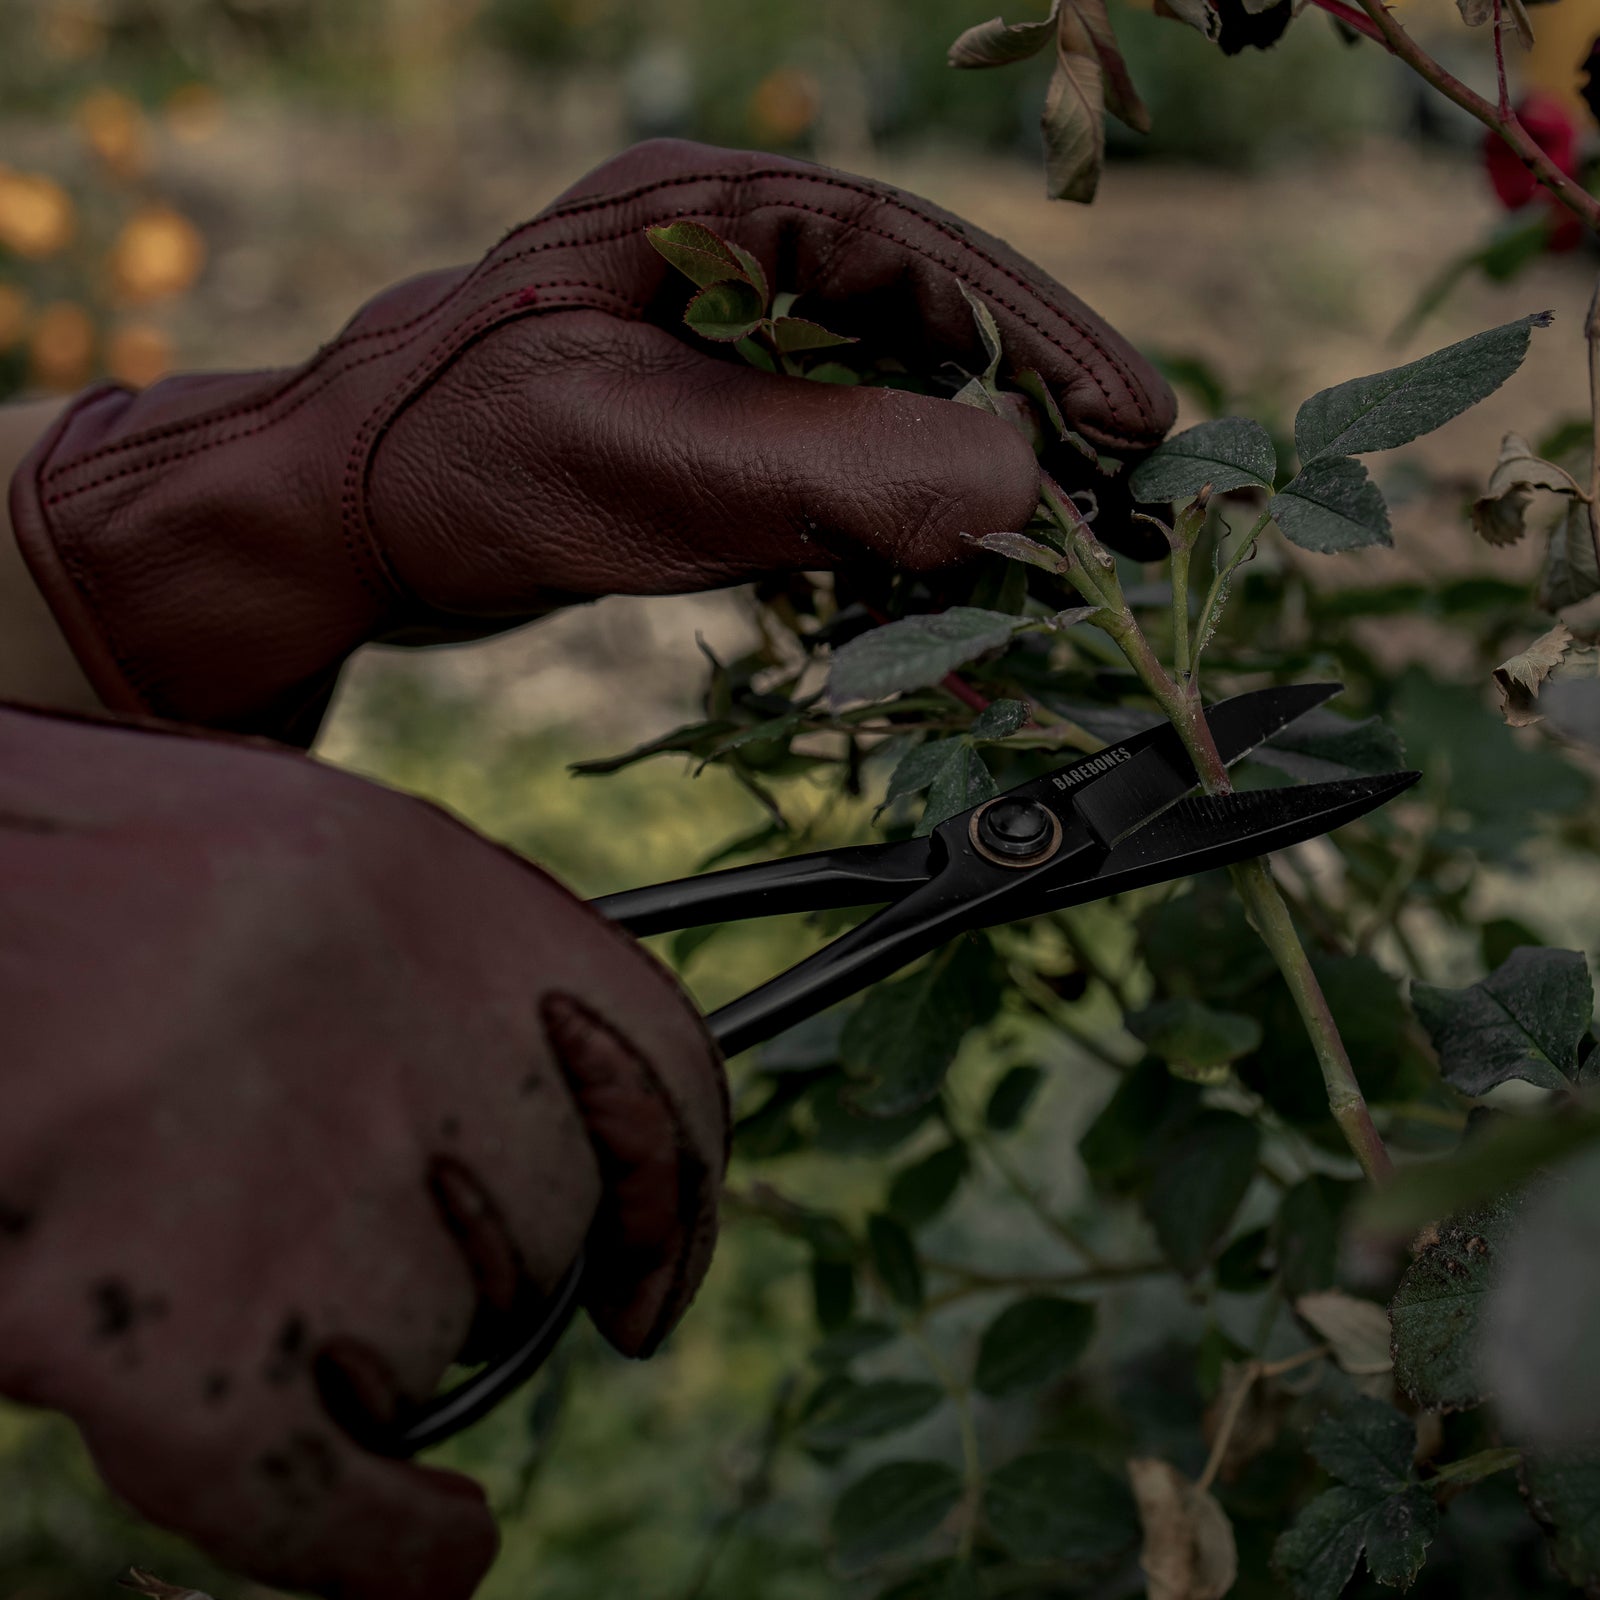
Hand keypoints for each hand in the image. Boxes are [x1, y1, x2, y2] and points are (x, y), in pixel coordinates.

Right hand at [0, 704, 724, 1599]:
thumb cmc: (64, 874)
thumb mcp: (280, 848)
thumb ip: (425, 961)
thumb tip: (560, 1088)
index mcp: (425, 887)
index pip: (661, 1070)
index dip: (675, 1187)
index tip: (648, 1272)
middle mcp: (389, 1029)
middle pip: (550, 1225)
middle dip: (478, 1252)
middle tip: (336, 1213)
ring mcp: (289, 1193)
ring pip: (434, 1348)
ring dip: (357, 1340)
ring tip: (206, 1246)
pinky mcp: (157, 1340)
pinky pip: (325, 1497)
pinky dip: (378, 1544)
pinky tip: (429, 1545)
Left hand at [9, 139, 1173, 742]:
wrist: (330, 527)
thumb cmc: (460, 466)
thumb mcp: (658, 460)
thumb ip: (842, 472)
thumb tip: (1025, 486)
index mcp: (708, 205)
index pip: (920, 253)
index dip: (1043, 335)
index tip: (1136, 421)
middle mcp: (719, 255)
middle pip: (917, 322)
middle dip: (1021, 408)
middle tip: (1126, 487)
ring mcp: (706, 340)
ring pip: (876, 398)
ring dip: (960, 477)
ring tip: (1052, 549)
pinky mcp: (691, 422)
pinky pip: (821, 461)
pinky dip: (885, 522)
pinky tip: (933, 580)